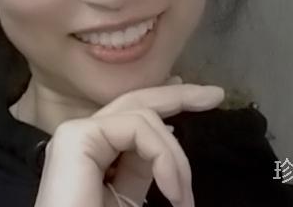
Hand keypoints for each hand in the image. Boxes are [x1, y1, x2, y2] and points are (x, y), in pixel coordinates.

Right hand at [34, 77, 224, 206]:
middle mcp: (84, 136)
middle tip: (215, 94)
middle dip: (178, 95)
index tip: (202, 98)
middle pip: (135, 102)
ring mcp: (77, 133)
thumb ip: (142, 165)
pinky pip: (135, 127)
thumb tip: (167, 129)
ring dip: (174, 153)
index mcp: (95, 150)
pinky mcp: (77, 136)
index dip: (167, 101)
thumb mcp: (129, 198)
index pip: (134, 116)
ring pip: (141, 115)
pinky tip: (172, 189)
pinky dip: (162, 154)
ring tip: (183, 197)